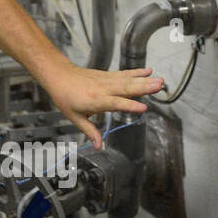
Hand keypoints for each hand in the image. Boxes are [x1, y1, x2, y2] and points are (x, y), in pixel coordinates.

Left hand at [40, 64, 161, 148]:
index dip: (129, 106)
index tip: (144, 108)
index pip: (115, 104)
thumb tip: (99, 146)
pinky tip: (148, 71)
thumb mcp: (74, 117)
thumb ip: (90, 131)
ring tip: (159, 80)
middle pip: (126, 89)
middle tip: (159, 86)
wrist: (58, 75)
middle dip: (144, 88)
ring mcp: (106, 80)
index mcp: (95, 101)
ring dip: (144, 80)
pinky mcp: (107, 75)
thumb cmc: (65, 96)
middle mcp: (103, 89)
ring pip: (128, 80)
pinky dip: (136, 72)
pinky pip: (124, 74)